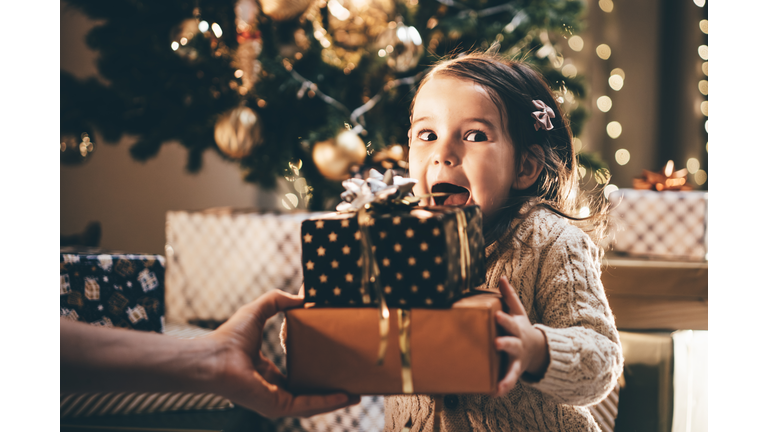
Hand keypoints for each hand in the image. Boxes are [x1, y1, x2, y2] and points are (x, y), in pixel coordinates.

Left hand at [207, 289, 358, 417]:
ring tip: (356, 395)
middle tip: (354, 384)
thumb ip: (277, 300)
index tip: (337, 367)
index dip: (318, 374)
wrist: (214, 356)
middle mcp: (274, 390)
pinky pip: (308, 405)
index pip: (299, 379)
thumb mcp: (259, 311)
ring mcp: (277, 400)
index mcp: (269, 374)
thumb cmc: (228, 337)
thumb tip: (301, 297)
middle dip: (333, 391)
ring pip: (313, 404)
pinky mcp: (278, 405)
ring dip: (336, 400)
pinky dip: (327, 401)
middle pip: (311, 394)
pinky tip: (344, 395)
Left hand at [494, 276, 549, 396]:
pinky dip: (503, 388)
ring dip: (506, 376)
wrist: (537, 348)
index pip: (509, 322)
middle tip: (496, 344)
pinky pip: (509, 381)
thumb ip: (509, 296)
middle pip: (511, 344)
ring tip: (499, 386)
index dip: (503, 319)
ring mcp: (517, 359)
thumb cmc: (520, 327)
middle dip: (505, 344)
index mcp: (516, 328)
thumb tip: (501, 277)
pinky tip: (494, 394)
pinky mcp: (515, 372)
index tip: (495, 316)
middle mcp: (517, 344)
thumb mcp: (517, 311)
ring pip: (512, 367)